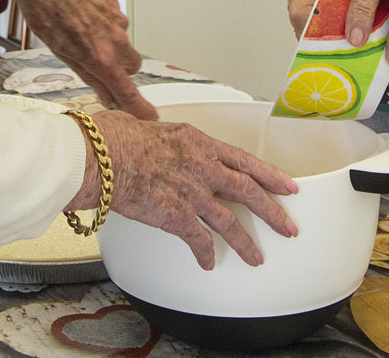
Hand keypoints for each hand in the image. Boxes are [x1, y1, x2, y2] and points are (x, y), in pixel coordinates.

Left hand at [0, 0, 157, 119]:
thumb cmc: (44, 10)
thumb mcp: (60, 52)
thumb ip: (88, 75)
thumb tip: (106, 96)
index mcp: (99, 55)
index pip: (127, 89)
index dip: (139, 106)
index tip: (149, 117)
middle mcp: (114, 37)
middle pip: (133, 66)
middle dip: (121, 70)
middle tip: (98, 66)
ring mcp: (116, 18)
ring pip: (124, 43)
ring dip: (111, 46)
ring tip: (81, 35)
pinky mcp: (113, 3)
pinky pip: (115, 23)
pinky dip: (105, 26)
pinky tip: (83, 18)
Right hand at [67, 111, 299, 268]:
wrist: (100, 156)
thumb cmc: (116, 137)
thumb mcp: (152, 125)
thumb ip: (168, 138)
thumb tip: (164, 141)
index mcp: (197, 141)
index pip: (243, 160)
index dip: (269, 174)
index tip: (286, 184)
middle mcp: (201, 166)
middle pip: (248, 191)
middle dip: (272, 211)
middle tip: (288, 225)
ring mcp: (191, 192)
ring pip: (229, 222)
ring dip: (245, 243)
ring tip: (256, 257)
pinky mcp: (177, 216)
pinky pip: (199, 241)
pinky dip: (206, 254)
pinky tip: (209, 263)